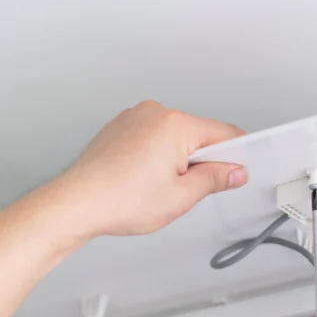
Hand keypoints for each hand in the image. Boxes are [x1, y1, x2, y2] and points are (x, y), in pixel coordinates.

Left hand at [56, 100, 245, 238]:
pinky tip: (145, 179)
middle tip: (189, 189)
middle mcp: (154, 113)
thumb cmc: (118, 199)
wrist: (77, 203)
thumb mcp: (181, 196)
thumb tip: (233, 171)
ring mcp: (135, 117)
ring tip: (159, 187)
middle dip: (202, 161)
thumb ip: (214, 179)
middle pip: (198, 134)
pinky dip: (157, 156)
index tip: (240, 170)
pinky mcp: (121, 127)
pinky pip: (153, 137)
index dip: (237, 155)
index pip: (223, 133)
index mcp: (174, 124)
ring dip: (178, 159)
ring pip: (175, 137)